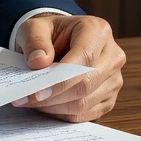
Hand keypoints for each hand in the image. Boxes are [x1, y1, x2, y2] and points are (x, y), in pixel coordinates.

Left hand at [11, 14, 125, 122]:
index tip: (37, 90)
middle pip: (86, 84)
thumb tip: (38, 62)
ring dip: (54, 106)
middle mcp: (112, 56)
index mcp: (97, 31)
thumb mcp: (34, 27)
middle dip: (54, 96)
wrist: (59, 41)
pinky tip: (44, 106)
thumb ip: (35, 41)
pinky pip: (85, 114)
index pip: (84, 57)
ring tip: (30, 101)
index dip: (61, 78)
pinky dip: (62, 114)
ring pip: (85, 103)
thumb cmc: (49, 33)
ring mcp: (114, 80)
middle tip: (26, 99)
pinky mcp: (109, 99)